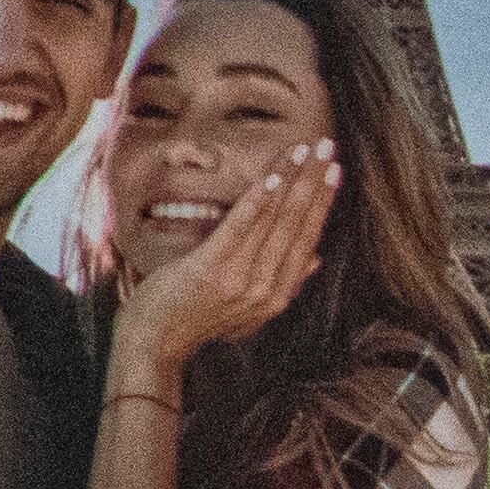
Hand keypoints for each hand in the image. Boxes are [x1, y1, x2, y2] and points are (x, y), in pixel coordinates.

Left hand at [111, 142, 338, 383]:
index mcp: (278, 295)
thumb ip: (282, 283)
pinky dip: (258, 202)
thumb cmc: (195, 317)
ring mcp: (241, 280)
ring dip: (291, 180)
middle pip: (296, 225)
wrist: (156, 341)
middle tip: (326, 147)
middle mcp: (267, 288)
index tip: (333, 172)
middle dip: (313, 182)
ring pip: (274, 221)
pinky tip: (272, 178)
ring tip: (303, 150)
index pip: (307, 239)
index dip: (321, 203)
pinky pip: (240, 228)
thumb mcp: (246, 308)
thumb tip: (315, 259)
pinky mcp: (213, 269)